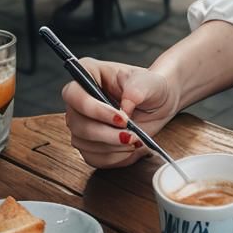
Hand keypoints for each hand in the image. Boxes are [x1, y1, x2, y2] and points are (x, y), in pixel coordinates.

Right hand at [62, 58, 179, 168]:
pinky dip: (114, 157)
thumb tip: (125, 106)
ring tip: (135, 139)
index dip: (94, 109)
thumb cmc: (150, 86)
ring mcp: (81, 123)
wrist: (158, 103)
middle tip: (131, 134)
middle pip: (77, 124)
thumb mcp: (149, 82)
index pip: (74, 94)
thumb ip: (137, 90)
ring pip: (84, 143)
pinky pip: (93, 158)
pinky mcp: (89, 143)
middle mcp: (79, 101)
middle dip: (106, 134)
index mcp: (88, 74)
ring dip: (112, 147)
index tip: (121, 118)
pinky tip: (130, 147)